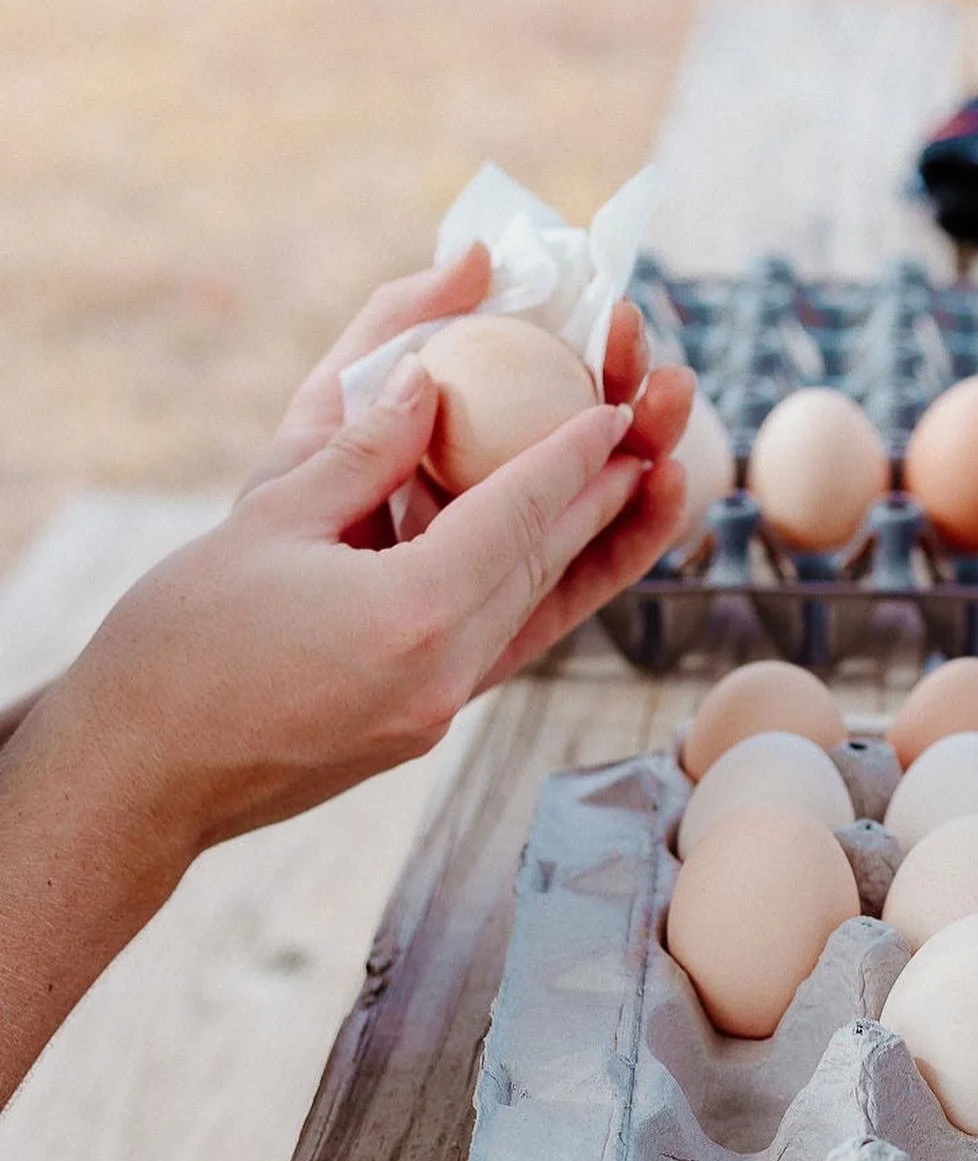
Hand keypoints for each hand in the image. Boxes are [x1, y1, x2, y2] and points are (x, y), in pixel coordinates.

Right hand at [0, 271, 691, 1102]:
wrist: (142, 773)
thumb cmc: (180, 644)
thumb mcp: (268, 520)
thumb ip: (361, 451)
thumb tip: (429, 388)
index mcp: (411, 617)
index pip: (520, 516)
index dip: (573, 454)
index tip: (613, 408)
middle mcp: (447, 675)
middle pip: (550, 567)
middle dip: (607, 496)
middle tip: (651, 436)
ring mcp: (441, 712)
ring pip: (539, 612)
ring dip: (591, 548)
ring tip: (638, 492)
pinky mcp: (424, 727)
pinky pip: (503, 643)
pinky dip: (537, 590)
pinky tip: (558, 553)